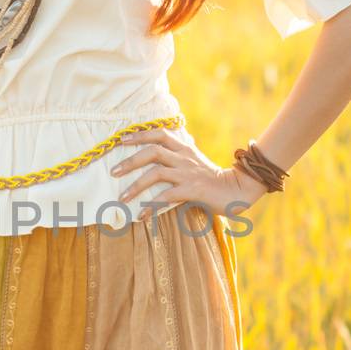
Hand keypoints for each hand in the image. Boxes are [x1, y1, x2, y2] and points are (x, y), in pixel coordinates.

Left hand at [109, 127, 268, 220]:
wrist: (237, 189)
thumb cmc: (212, 178)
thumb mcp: (194, 162)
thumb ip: (177, 158)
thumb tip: (157, 159)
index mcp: (184, 148)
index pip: (158, 134)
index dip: (139, 135)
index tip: (120, 140)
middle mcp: (184, 158)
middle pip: (152, 151)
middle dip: (130, 160)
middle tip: (113, 171)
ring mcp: (187, 173)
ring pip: (156, 173)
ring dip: (136, 185)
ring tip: (122, 198)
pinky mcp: (192, 190)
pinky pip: (167, 196)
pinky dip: (152, 206)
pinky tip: (142, 215)